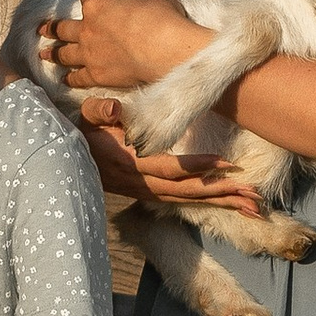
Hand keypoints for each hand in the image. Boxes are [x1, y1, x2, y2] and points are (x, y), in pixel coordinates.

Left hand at [47, 0, 205, 96]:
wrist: (166, 50)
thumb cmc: (164, 21)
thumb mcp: (161, 2)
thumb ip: (155, 0)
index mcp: (99, 5)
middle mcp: (88, 28)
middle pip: (64, 27)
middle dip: (51, 27)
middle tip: (41, 28)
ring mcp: (90, 53)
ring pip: (64, 53)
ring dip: (53, 53)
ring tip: (44, 53)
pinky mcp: (96, 75)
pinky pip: (78, 77)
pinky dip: (70, 79)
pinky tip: (64, 80)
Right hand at [59, 57, 263, 218]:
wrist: (61, 160)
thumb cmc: (79, 133)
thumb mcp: (85, 116)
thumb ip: (100, 111)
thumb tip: (112, 108)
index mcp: (130, 163)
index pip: (170, 167)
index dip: (198, 167)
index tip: (226, 165)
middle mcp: (141, 183)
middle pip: (188, 193)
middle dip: (222, 195)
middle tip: (254, 198)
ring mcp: (144, 192)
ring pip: (188, 201)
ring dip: (220, 204)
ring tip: (252, 207)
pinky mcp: (146, 195)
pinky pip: (181, 202)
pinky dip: (206, 204)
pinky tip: (224, 203)